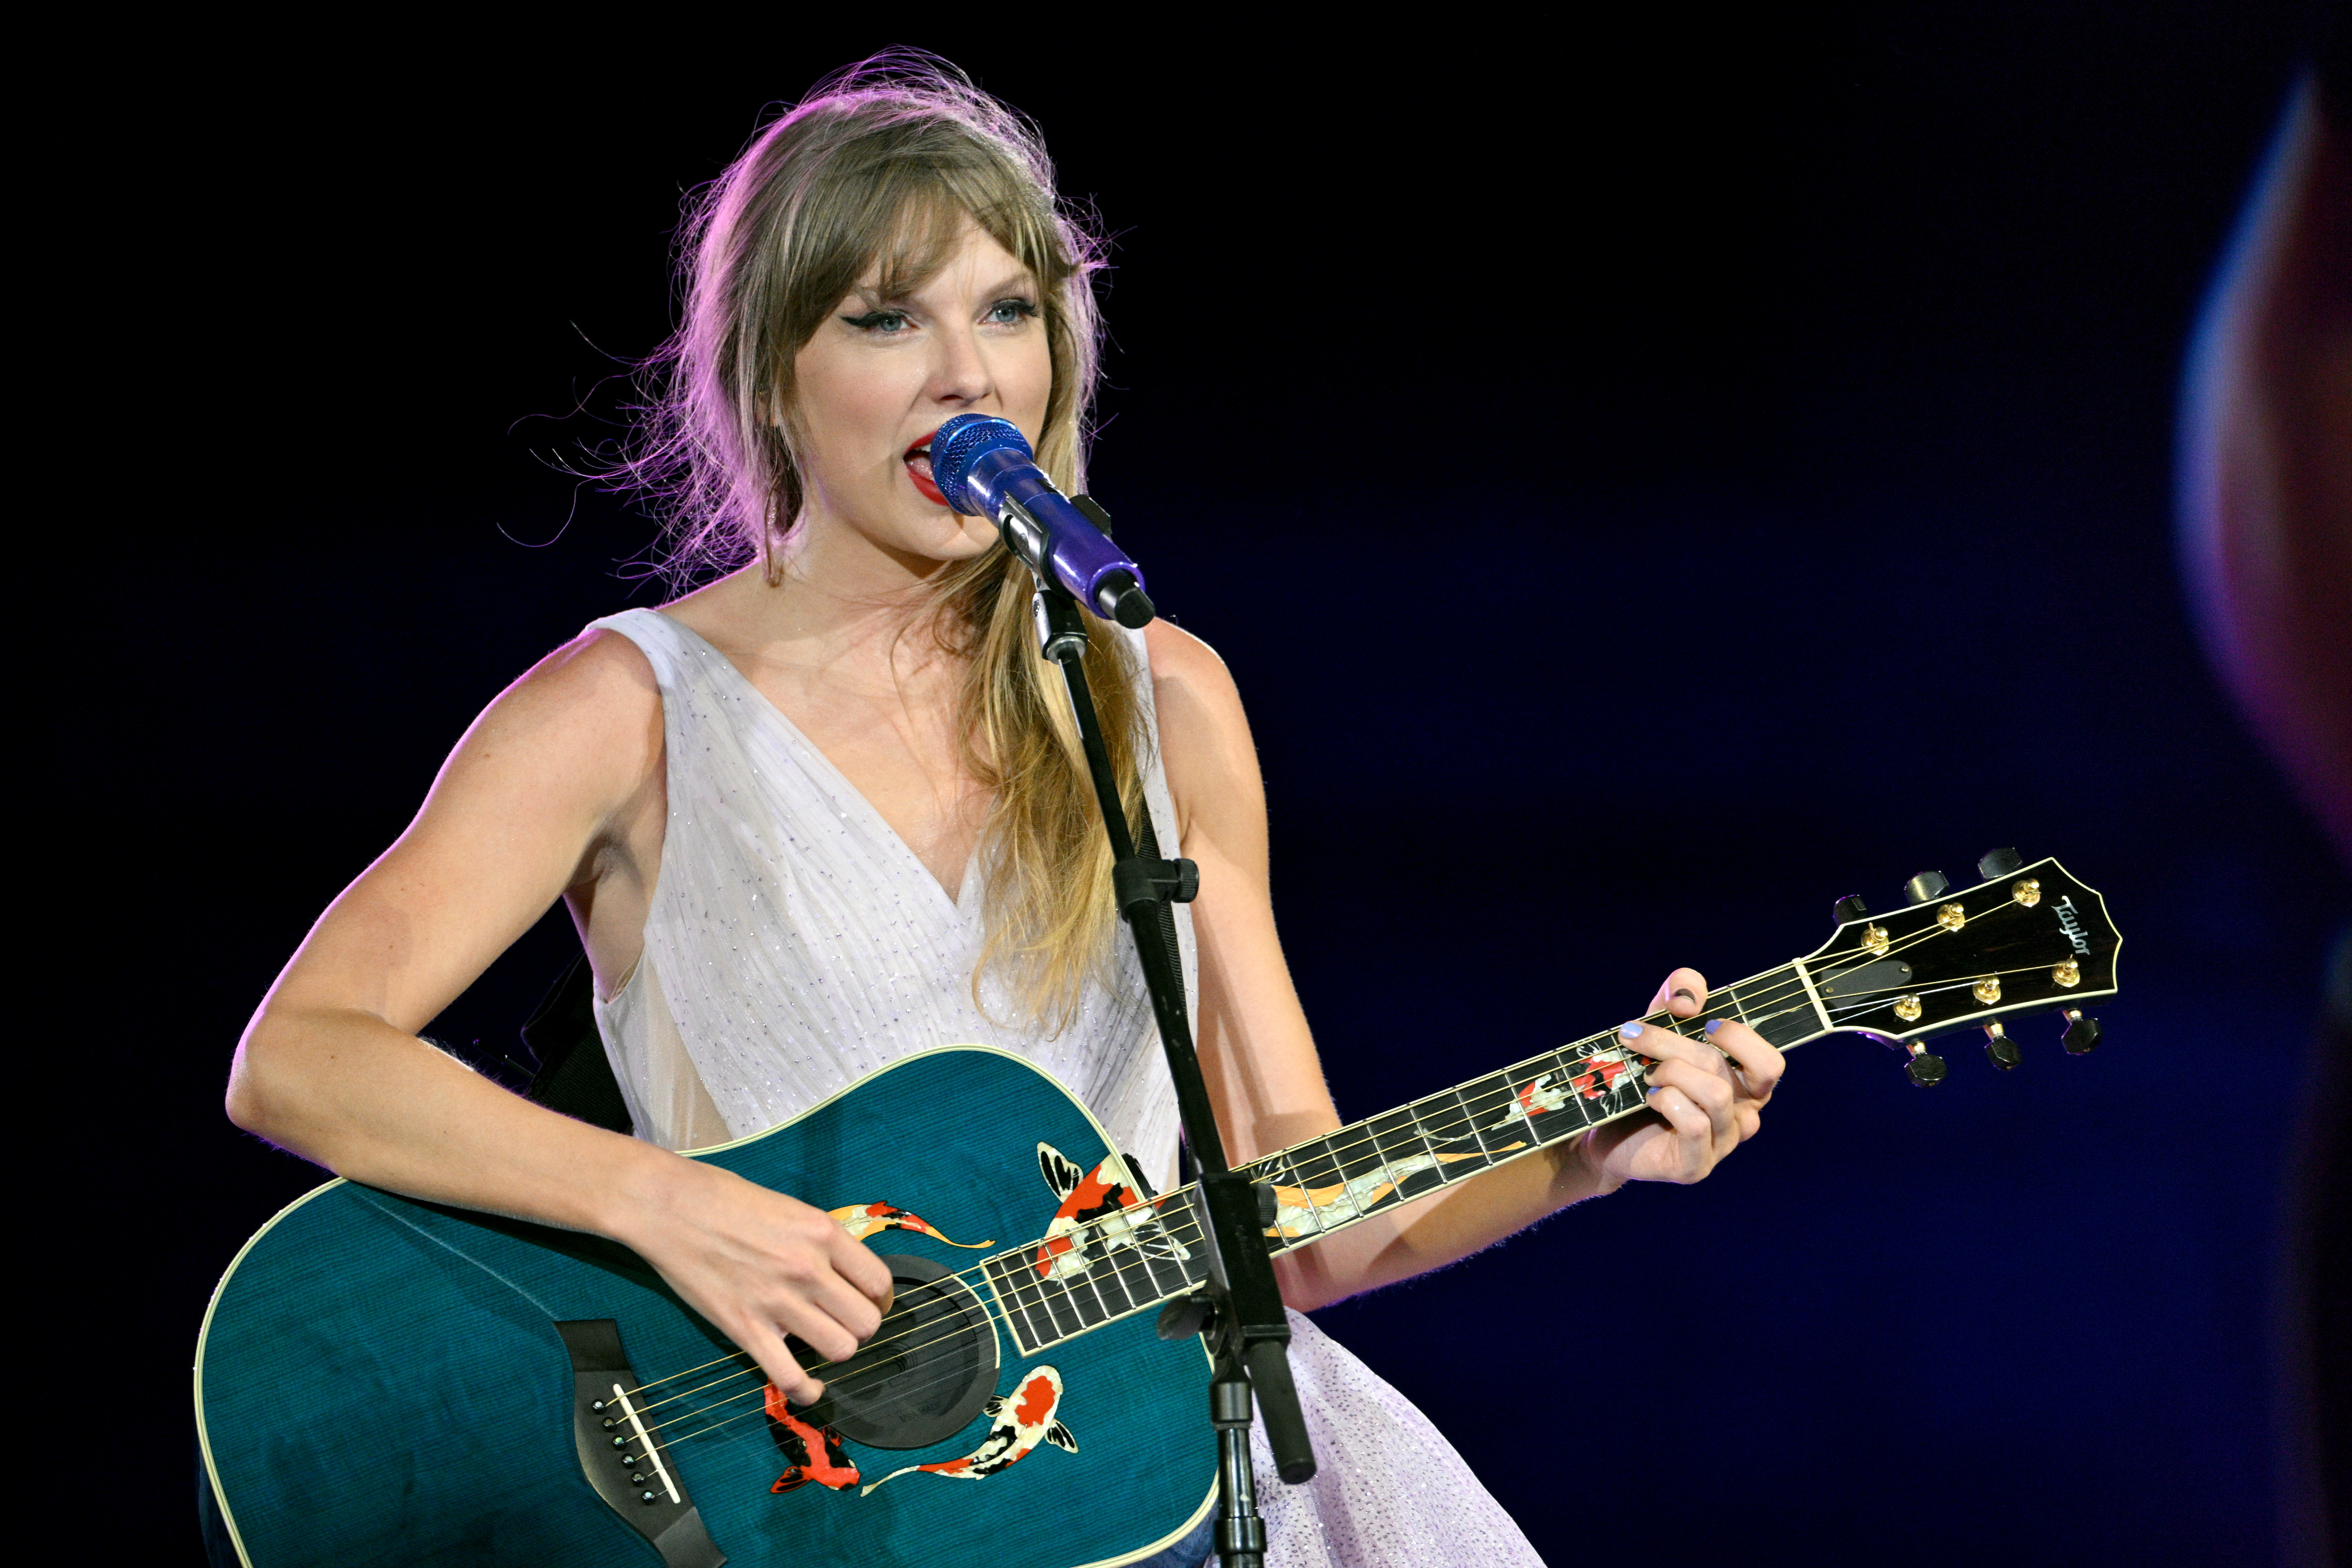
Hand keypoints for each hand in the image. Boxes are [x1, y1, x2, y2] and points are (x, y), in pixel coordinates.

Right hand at [615, 1156, 894, 1403]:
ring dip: (835, 1350)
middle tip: (840, 1320)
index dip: (878, 1298)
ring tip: (819, 1340)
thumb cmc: (726, 1200)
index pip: (879, 1282)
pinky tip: (808, 1386)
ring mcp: (777, 1301)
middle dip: (859, 1326)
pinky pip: (790, 1378)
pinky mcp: (745, 1329)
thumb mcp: (791, 1208)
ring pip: (840, 1350)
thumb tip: (843, 1272)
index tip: (867, 1302)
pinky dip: (805, 1390)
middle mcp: (807, 1268)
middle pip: (866, 1322)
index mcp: (823, 1233)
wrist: (669, 1207)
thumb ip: (821, 1241)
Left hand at [1579, 967, 1782, 1193]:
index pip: (1770, 1063)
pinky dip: (1666, 1101)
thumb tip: (1688, 1000)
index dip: (1739, 1036)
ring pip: (1715, 1094)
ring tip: (1645, 1076)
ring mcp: (1722, 1144)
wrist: (1604, 1131)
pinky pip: (1695, 1124)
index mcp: (1743, 1084)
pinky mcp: (1696, 1166)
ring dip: (1669, 1072)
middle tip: (1636, 1037)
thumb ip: (1679, 997)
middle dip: (1674, 1043)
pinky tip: (1649, 1099)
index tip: (1701, 1022)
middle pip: (1724, 1067)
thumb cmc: (1641, 1076)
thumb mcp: (1660, 1026)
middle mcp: (1741, 1116)